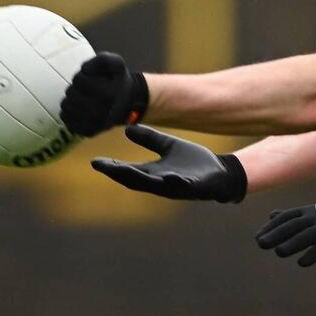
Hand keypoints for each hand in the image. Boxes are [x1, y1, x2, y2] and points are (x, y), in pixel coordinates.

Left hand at [59, 52, 148, 136]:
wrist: (129, 103)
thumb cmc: (118, 81)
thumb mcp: (117, 63)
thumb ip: (102, 59)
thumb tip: (84, 69)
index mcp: (108, 94)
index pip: (78, 80)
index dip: (83, 76)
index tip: (91, 78)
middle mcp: (100, 112)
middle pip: (70, 93)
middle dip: (76, 88)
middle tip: (86, 88)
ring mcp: (93, 124)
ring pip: (66, 106)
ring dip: (71, 99)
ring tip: (82, 97)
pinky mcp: (88, 132)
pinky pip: (66, 119)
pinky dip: (69, 112)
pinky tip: (79, 108)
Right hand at [91, 126, 246, 202]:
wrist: (221, 173)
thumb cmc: (194, 163)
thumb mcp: (169, 147)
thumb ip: (150, 140)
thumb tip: (128, 128)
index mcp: (154, 173)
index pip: (128, 171)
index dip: (111, 167)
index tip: (94, 161)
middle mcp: (161, 183)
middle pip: (135, 180)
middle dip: (118, 174)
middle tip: (102, 167)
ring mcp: (177, 187)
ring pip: (155, 186)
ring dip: (140, 179)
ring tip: (124, 171)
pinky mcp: (194, 187)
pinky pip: (183, 186)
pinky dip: (176, 182)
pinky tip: (169, 176)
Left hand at [255, 199, 315, 266]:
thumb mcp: (313, 213)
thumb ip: (292, 215)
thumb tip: (271, 215)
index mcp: (308, 211)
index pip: (286, 217)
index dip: (271, 227)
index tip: (258, 237)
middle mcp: (315, 217)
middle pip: (293, 225)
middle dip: (276, 234)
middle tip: (261, 244)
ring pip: (307, 235)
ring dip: (292, 244)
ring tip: (279, 252)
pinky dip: (313, 254)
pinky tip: (302, 263)